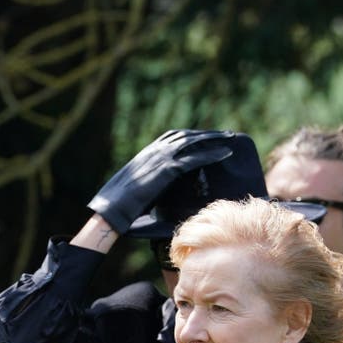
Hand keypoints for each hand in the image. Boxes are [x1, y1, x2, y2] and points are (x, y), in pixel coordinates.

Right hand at [88, 129, 235, 232]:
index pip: (173, 137)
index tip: (203, 136)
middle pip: (187, 136)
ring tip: (230, 139)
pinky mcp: (168, 169)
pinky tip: (226, 154)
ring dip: (214, 139)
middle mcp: (155, 151)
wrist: (113, 208)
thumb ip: (148, 183)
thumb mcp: (136, 188)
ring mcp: (161, 158)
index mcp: (147, 153)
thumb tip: (154, 192)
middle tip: (224, 134)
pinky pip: (195, 158)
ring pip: (193, 142)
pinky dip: (212, 154)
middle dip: (206, 134)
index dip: (190, 135)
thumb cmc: (120, 204)